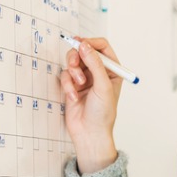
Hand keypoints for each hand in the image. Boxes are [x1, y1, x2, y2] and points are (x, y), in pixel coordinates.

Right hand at [59, 37, 121, 172]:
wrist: (90, 133)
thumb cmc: (103, 113)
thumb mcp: (102, 86)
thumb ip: (94, 64)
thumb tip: (85, 45)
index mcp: (112, 70)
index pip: (102, 47)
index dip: (90, 43)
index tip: (80, 44)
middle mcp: (98, 72)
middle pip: (84, 51)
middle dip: (77, 56)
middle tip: (74, 64)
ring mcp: (85, 78)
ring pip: (72, 62)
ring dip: (72, 72)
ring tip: (77, 85)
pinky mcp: (72, 86)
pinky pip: (65, 76)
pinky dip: (67, 85)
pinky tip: (73, 96)